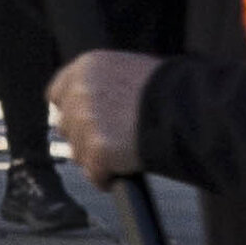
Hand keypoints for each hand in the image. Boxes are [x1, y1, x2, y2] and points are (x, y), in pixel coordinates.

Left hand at [52, 47, 162, 186]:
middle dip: (84, 138)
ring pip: (78, 153)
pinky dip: (106, 178)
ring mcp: (87, 121)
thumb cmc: (168, 91)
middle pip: (66, 126)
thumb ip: (103, 83)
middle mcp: (80, 91)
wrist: (188, 111)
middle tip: (110, 143)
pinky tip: (123, 170)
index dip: (71, 112)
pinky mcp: (98, 149)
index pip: (57, 93)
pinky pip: (94, 174)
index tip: (81, 123)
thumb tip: (91, 100)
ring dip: (96, 159)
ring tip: (122, 156)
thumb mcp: (130, 70)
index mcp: (87, 67)